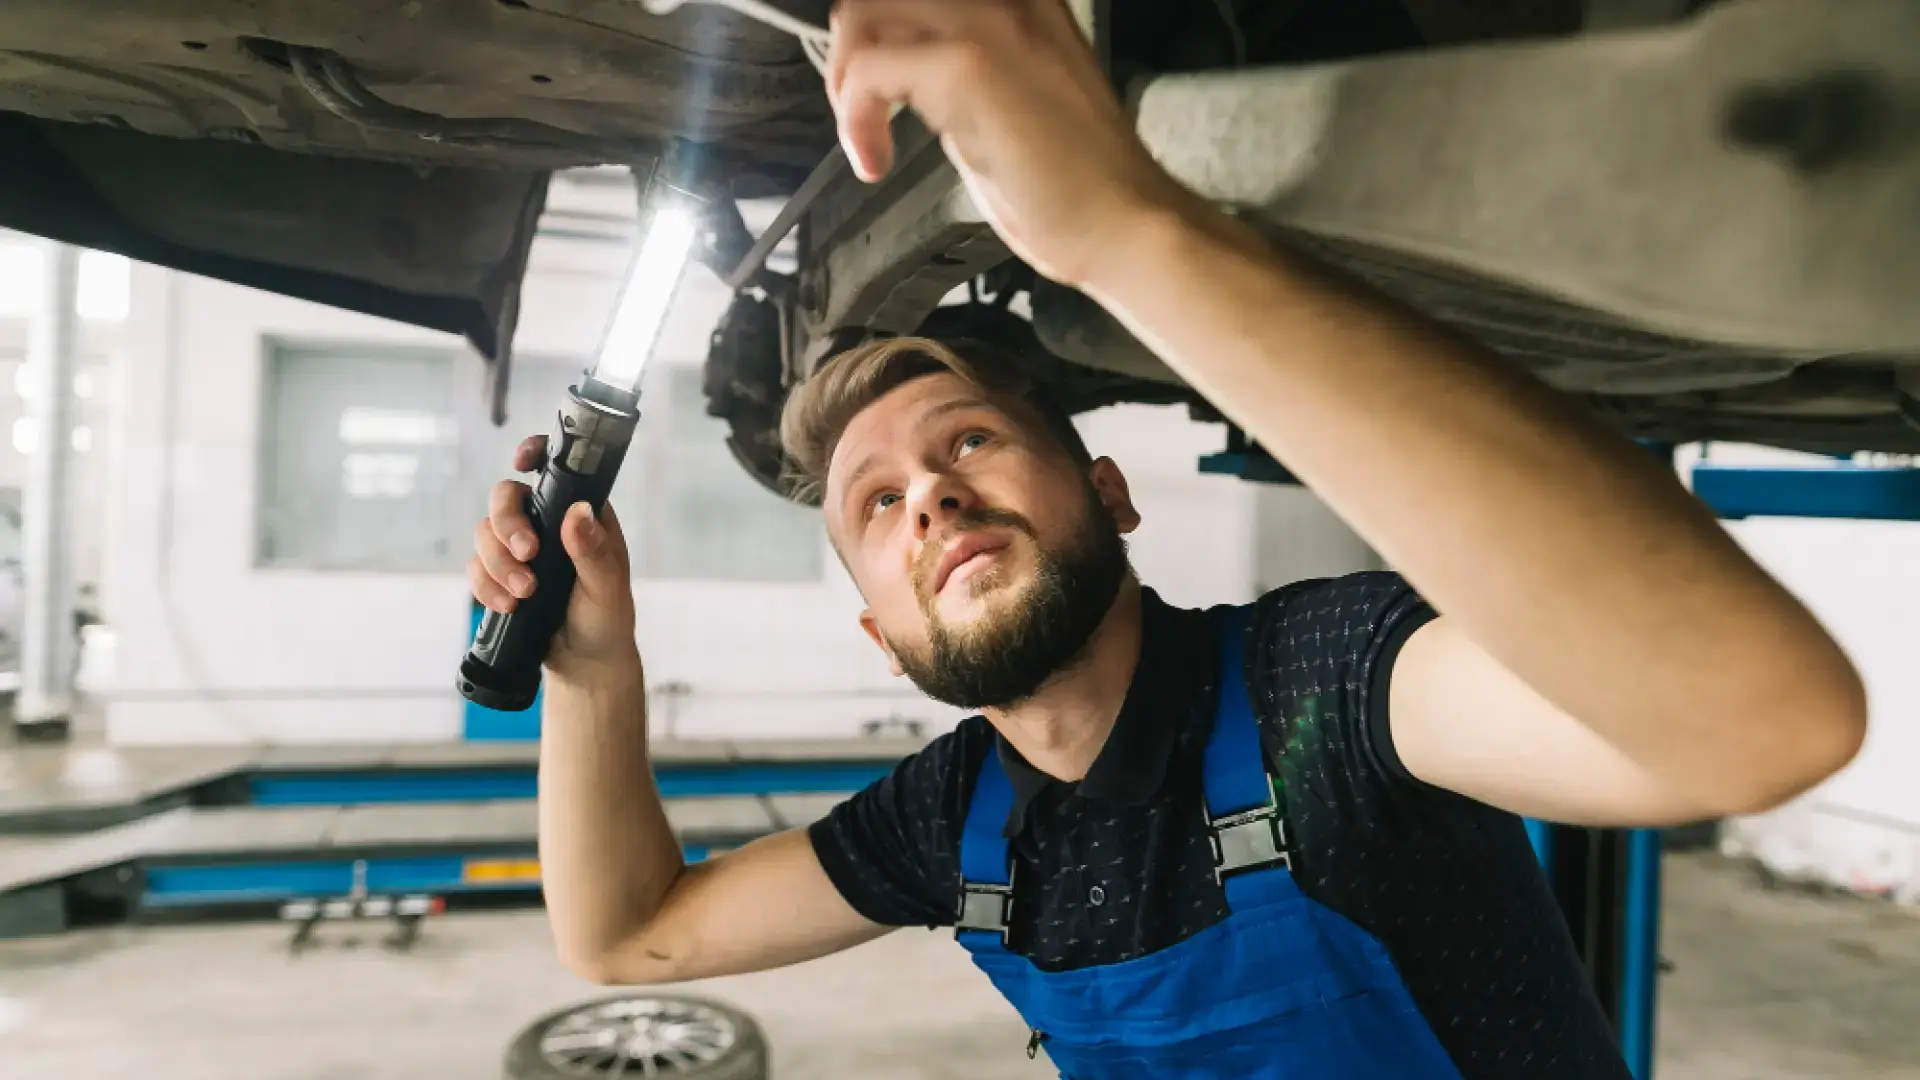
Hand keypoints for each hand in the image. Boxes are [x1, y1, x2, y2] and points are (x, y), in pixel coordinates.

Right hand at [469, 435, 640, 682]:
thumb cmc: (607, 618)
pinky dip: (486, 586)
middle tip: (527, 554)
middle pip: (506, 497)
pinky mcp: (499, 575)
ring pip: (485, 533)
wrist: (585, 662)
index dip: (533, 453)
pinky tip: (507, 606)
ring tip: (525, 594)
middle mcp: (546, 523)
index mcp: (580, 514)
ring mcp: (519, 548)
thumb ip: (592, 552)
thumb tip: (577, 512)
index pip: (554, 470)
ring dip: (498, 563)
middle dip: (508, 525)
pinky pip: (476, 568)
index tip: (521, 463)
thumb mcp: (608, 587)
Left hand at [827, 0, 1194, 286]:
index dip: (882, 31)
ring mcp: (988, 21)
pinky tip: (875, 163)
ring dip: (847, 78)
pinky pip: (868, 70)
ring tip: (864, 134)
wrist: (1127, 223)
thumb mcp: (1013, 101)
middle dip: (853, 48)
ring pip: (865, 11)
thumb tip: (906, 81)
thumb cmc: (1079, 184)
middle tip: (862, 111)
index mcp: (1023, 0)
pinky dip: (856, 120)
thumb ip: (961, 79)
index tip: (880, 89)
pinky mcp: (966, 65)